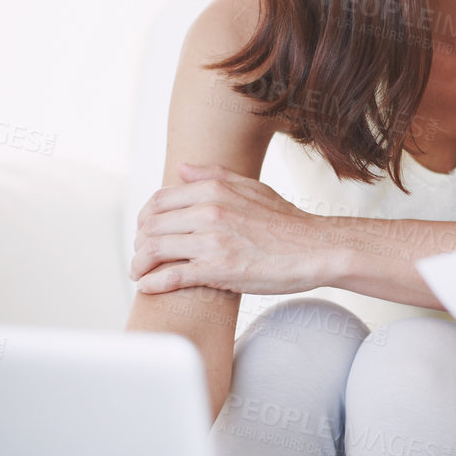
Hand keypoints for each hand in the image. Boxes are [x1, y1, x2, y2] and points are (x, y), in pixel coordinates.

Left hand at [130, 164, 328, 295]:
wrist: (317, 249)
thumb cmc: (287, 222)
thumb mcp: (251, 187)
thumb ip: (213, 175)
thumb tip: (181, 169)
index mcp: (213, 190)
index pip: (158, 201)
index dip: (143, 219)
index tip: (144, 232)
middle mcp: (208, 211)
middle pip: (150, 225)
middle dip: (138, 243)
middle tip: (140, 256)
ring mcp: (212, 241)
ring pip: (154, 250)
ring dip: (139, 264)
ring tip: (139, 273)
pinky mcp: (219, 270)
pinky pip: (172, 275)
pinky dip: (153, 282)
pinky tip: (147, 287)